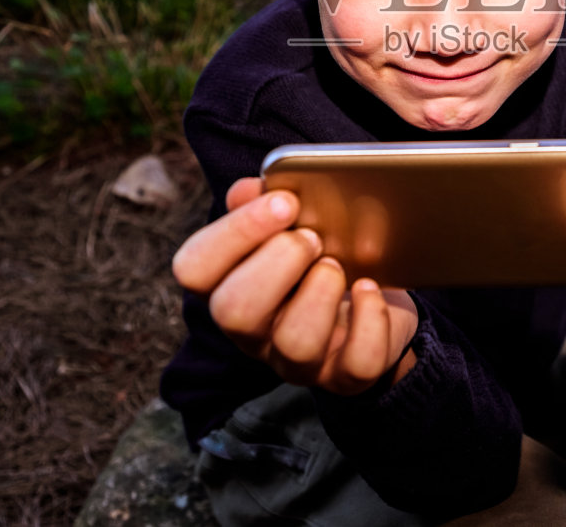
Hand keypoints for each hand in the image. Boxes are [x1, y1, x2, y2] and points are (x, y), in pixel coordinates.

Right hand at [172, 177, 419, 394]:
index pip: (194, 268)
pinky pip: (356, 363)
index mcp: (227, 286)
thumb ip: (265, 201)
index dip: (234, 231)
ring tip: (338, 265)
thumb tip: (249, 189)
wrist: (370, 301)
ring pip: (294, 343)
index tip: (284, 201)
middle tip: (313, 237)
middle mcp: (253, 331)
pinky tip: (369, 290)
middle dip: (279, 262)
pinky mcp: (345, 376)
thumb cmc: (317, 255)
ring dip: (321, 292)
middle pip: (233, 312)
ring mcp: (297, 361)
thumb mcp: (289, 225)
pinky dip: (370, 320)